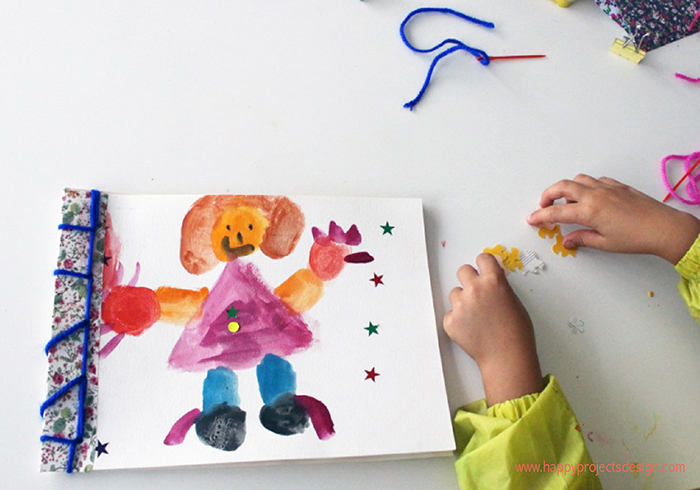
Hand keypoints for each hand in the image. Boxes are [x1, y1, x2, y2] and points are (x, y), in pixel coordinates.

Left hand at [443, 254, 542, 405]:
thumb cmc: (517, 332)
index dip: (484, 265)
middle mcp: (474, 289)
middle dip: (470, 279)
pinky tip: (471, 328)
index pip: (482, 258)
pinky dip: (458, 319)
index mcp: (493, 281)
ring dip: (463, 300)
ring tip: (477, 316)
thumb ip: (499, 286)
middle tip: (477, 292)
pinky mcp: (450, 321)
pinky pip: (450, 313)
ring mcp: (460, 305)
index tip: (483, 269)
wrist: (507, 357)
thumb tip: (492, 277)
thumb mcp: (514, 300)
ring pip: (455, 293)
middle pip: (463, 271)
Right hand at [526, 175, 699, 263]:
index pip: (556, 213)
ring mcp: (607, 188)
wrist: (664, 228)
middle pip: (562, 187)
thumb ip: (582, 239)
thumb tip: (569, 241)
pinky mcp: (618, 186)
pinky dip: (586, 185)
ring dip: (566, 188)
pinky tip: (589, 196)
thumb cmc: (637, 237)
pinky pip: (595, 180)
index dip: (540, 216)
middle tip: (543, 206)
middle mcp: (595, 195)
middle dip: (547, 195)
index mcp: (589, 211)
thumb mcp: (605, 243)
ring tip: (565, 201)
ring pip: (578, 179)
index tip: (532, 219)